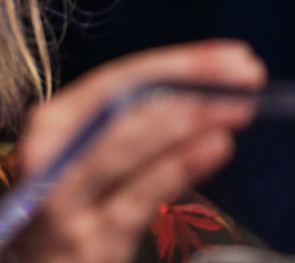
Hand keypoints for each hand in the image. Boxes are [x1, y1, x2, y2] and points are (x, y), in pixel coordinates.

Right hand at [11, 40, 265, 262]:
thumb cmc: (68, 212)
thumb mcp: (83, 162)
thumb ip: (123, 129)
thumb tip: (200, 92)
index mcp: (50, 125)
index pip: (116, 81)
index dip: (176, 64)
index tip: (231, 56)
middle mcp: (49, 154)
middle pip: (120, 104)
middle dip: (186, 81)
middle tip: (245, 72)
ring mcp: (66, 200)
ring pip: (124, 144)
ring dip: (186, 117)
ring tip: (238, 105)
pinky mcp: (91, 239)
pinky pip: (138, 196)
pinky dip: (177, 165)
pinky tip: (215, 146)